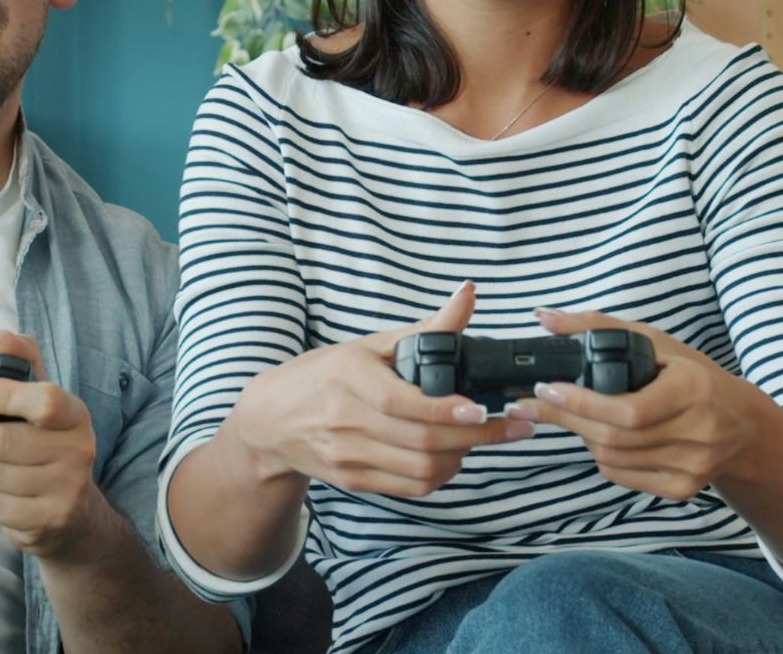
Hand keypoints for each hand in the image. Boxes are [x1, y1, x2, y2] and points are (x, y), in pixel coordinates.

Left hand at [0, 331, 105, 558]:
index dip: (6, 396)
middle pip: (6, 442)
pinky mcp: (48, 520)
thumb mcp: (46, 404)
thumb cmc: (52, 449)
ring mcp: (66, 489)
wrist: (78, 515)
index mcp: (76, 416)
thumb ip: (24, 364)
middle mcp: (78, 451)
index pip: (46, 401)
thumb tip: (2, 337)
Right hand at [219, 281, 534, 496]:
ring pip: (420, 469)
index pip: (401, 402)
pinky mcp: (353, 480)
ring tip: (482, 438)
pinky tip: (453, 456)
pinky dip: (440, 475)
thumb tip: (469, 294)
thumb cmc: (324, 376)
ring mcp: (347, 456)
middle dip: (475, 437)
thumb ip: (425, 327)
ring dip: (462, 457)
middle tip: (511, 425)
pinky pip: (409, 487)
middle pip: (420, 440)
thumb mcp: (368, 345)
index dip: (446, 409)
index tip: (483, 408)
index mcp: (346, 377)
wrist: (271, 421)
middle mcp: (343, 420)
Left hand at [506, 309, 769, 501]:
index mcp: (693, 390)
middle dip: (566, 419)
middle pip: (614, 437)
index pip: (628, 410)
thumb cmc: (692, 376)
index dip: (582, 403)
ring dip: (581, 436)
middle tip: (534, 403)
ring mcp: (692, 466)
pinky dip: (602, 455)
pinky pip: (622, 475)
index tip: (546, 388)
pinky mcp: (683, 488)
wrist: (741, 424)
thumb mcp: (654, 342)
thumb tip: (544, 317)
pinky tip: (601, 436)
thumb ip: (597, 326)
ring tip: (573, 415)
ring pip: (612, 459)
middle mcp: (698, 432)